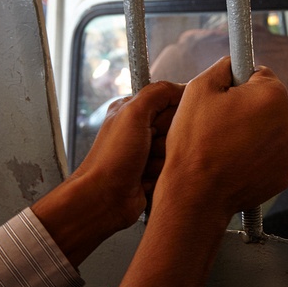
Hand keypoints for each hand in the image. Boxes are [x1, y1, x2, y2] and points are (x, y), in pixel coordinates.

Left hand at [32, 81, 183, 266]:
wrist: (103, 200)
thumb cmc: (111, 159)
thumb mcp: (133, 114)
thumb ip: (158, 93)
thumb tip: (184, 86)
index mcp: (134, 110)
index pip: (172, 100)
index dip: (173, 113)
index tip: (163, 123)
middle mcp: (141, 129)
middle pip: (178, 126)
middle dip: (169, 139)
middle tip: (149, 148)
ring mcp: (148, 153)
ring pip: (178, 150)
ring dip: (165, 160)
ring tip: (145, 167)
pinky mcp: (154, 174)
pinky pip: (174, 170)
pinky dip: (164, 175)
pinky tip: (148, 180)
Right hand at [161, 56, 287, 221]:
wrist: (196, 193)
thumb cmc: (195, 141)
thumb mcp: (198, 89)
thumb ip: (222, 67)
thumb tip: (232, 63)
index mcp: (273, 95)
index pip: (261, 75)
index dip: (239, 83)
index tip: (225, 97)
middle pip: (269, 104)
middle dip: (249, 109)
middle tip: (221, 124)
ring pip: (271, 131)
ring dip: (254, 133)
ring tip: (226, 146)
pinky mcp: (285, 175)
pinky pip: (272, 157)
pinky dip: (258, 157)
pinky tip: (236, 162)